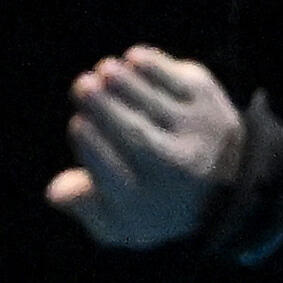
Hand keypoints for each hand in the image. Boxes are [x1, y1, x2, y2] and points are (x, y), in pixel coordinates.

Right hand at [46, 45, 242, 246]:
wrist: (227, 181)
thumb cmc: (156, 198)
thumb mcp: (121, 221)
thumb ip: (85, 208)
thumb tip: (56, 191)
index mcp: (148, 202)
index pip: (111, 170)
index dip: (89, 142)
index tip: (78, 124)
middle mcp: (176, 171)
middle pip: (133, 134)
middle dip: (102, 105)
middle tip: (81, 86)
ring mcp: (197, 135)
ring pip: (154, 104)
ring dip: (124, 80)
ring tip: (104, 71)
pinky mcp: (212, 105)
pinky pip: (178, 80)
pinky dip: (153, 66)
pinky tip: (133, 60)